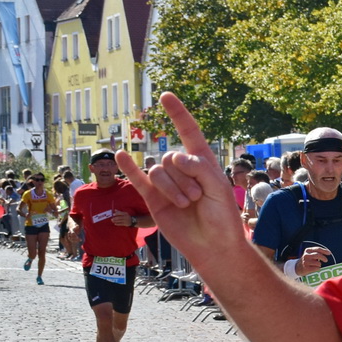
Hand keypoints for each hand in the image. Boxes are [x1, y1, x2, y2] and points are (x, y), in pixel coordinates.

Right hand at [114, 94, 249, 268]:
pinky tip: (119, 155)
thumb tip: (174, 157)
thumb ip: (199, 168)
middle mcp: (182, 170)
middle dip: (184, 177)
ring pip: (158, 171)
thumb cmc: (222, 217)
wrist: (212, 245)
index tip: (165, 96)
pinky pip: (138, 179)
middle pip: (171, 158)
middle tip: (198, 198)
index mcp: (202, 163)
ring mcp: (166, 184)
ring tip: (187, 204)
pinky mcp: (153, 199)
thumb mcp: (219, 188)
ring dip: (172, 188)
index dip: (178, 114)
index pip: (189, 132)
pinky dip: (128, 167)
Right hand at [298, 247, 331, 272]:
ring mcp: (305, 262)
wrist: (297, 267)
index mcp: (308, 250)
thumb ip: (317, 252)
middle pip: (317, 255)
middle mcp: (306, 255)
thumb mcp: (310, 254)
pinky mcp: (306, 268)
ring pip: (318, 263)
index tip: (329, 253)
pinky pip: (316, 268)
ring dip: (319, 264)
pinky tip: (315, 268)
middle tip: (326, 260)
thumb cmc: (307, 260)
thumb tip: (328, 252)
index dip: (324, 251)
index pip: (317, 249)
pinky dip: (317, 268)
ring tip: (317, 265)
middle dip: (323, 257)